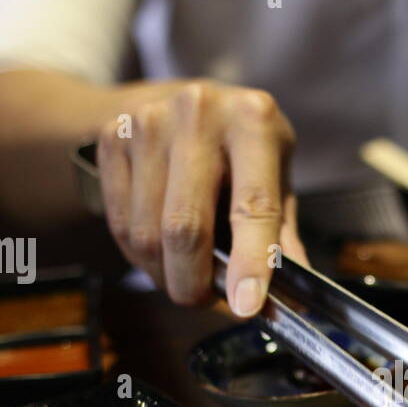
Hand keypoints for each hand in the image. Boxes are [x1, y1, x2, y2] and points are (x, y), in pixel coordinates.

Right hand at [95, 80, 306, 314]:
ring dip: (166, 275)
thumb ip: (282, 236)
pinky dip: (141, 257)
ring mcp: (148, 123)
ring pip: (147, 235)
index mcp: (253, 120)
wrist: (184, 99)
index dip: (249, 262)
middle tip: (206, 302)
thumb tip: (294, 299)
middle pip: (185, 227)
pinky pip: (121, 224)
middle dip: (194, 283)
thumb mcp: (277, 177)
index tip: (246, 307)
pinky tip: (161, 252)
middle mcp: (198, 113)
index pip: (253, 205)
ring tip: (186, 275)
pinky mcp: (113, 138)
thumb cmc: (242, 148)